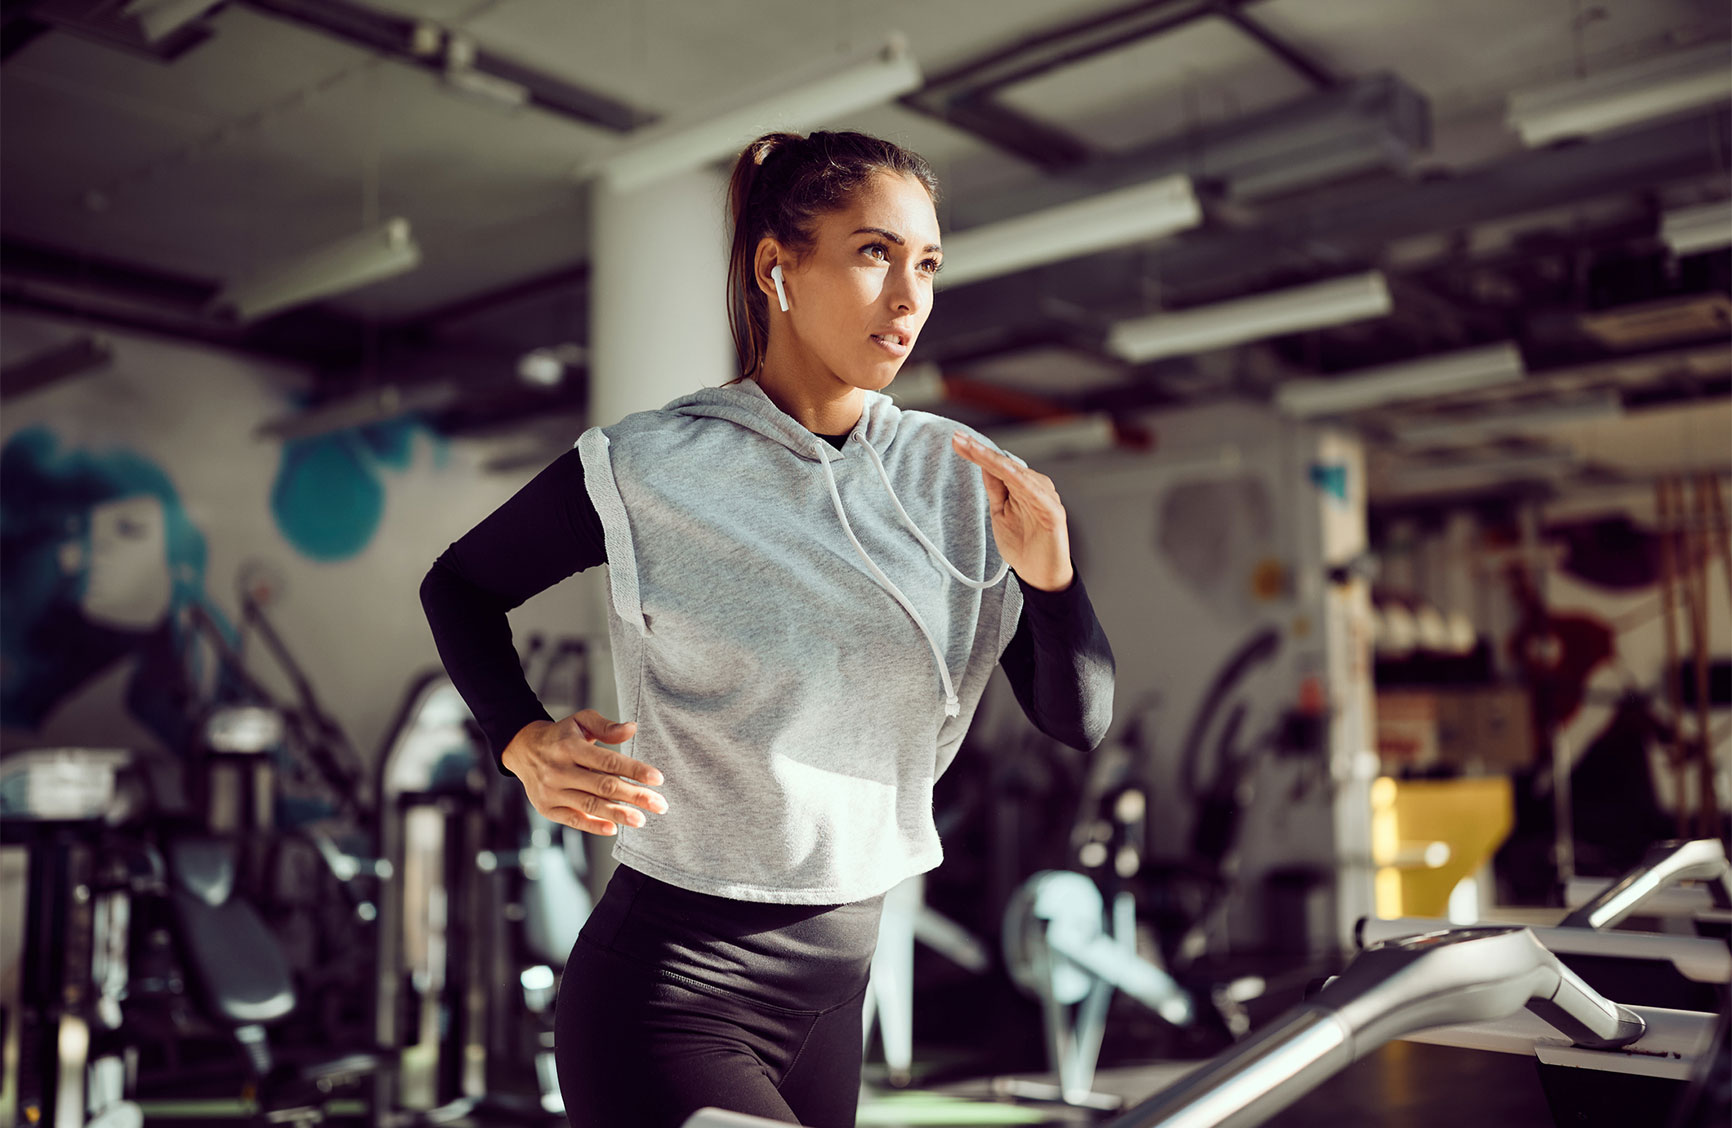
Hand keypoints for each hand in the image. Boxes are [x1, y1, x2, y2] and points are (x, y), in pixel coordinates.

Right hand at [502, 709, 666, 835]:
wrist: (524, 750)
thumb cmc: (560, 736)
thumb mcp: (580, 721)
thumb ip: (606, 726)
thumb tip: (632, 729)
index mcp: (570, 747)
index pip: (609, 762)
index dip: (635, 770)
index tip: (658, 778)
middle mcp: (559, 770)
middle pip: (604, 786)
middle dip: (635, 796)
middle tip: (660, 804)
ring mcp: (552, 791)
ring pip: (591, 805)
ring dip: (619, 814)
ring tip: (642, 820)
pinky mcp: (547, 808)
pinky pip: (574, 820)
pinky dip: (594, 826)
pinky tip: (614, 828)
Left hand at [950, 431, 1073, 591]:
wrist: (1040, 574)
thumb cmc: (1023, 544)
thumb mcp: (1000, 512)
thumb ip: (995, 488)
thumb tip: (984, 463)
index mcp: (1022, 486)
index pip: (998, 465)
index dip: (978, 453)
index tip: (957, 441)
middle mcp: (1035, 487)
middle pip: (1005, 464)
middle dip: (981, 451)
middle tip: (959, 439)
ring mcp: (1045, 498)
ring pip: (1017, 474)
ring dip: (995, 460)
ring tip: (975, 449)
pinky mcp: (1053, 512)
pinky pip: (1035, 492)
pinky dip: (1020, 480)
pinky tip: (1005, 469)